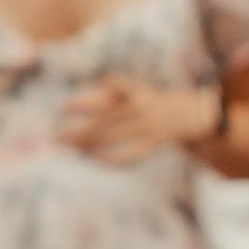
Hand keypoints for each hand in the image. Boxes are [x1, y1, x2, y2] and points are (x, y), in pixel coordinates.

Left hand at [56, 76, 217, 166]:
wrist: (190, 113)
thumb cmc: (152, 99)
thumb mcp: (136, 88)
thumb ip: (113, 88)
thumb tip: (82, 92)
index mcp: (136, 91)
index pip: (108, 90)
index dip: (86, 99)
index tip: (64, 107)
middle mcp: (141, 108)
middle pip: (104, 119)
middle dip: (80, 129)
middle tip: (58, 137)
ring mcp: (147, 127)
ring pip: (113, 138)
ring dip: (90, 144)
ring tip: (71, 148)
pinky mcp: (152, 143)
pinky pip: (130, 155)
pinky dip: (112, 160)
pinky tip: (94, 160)